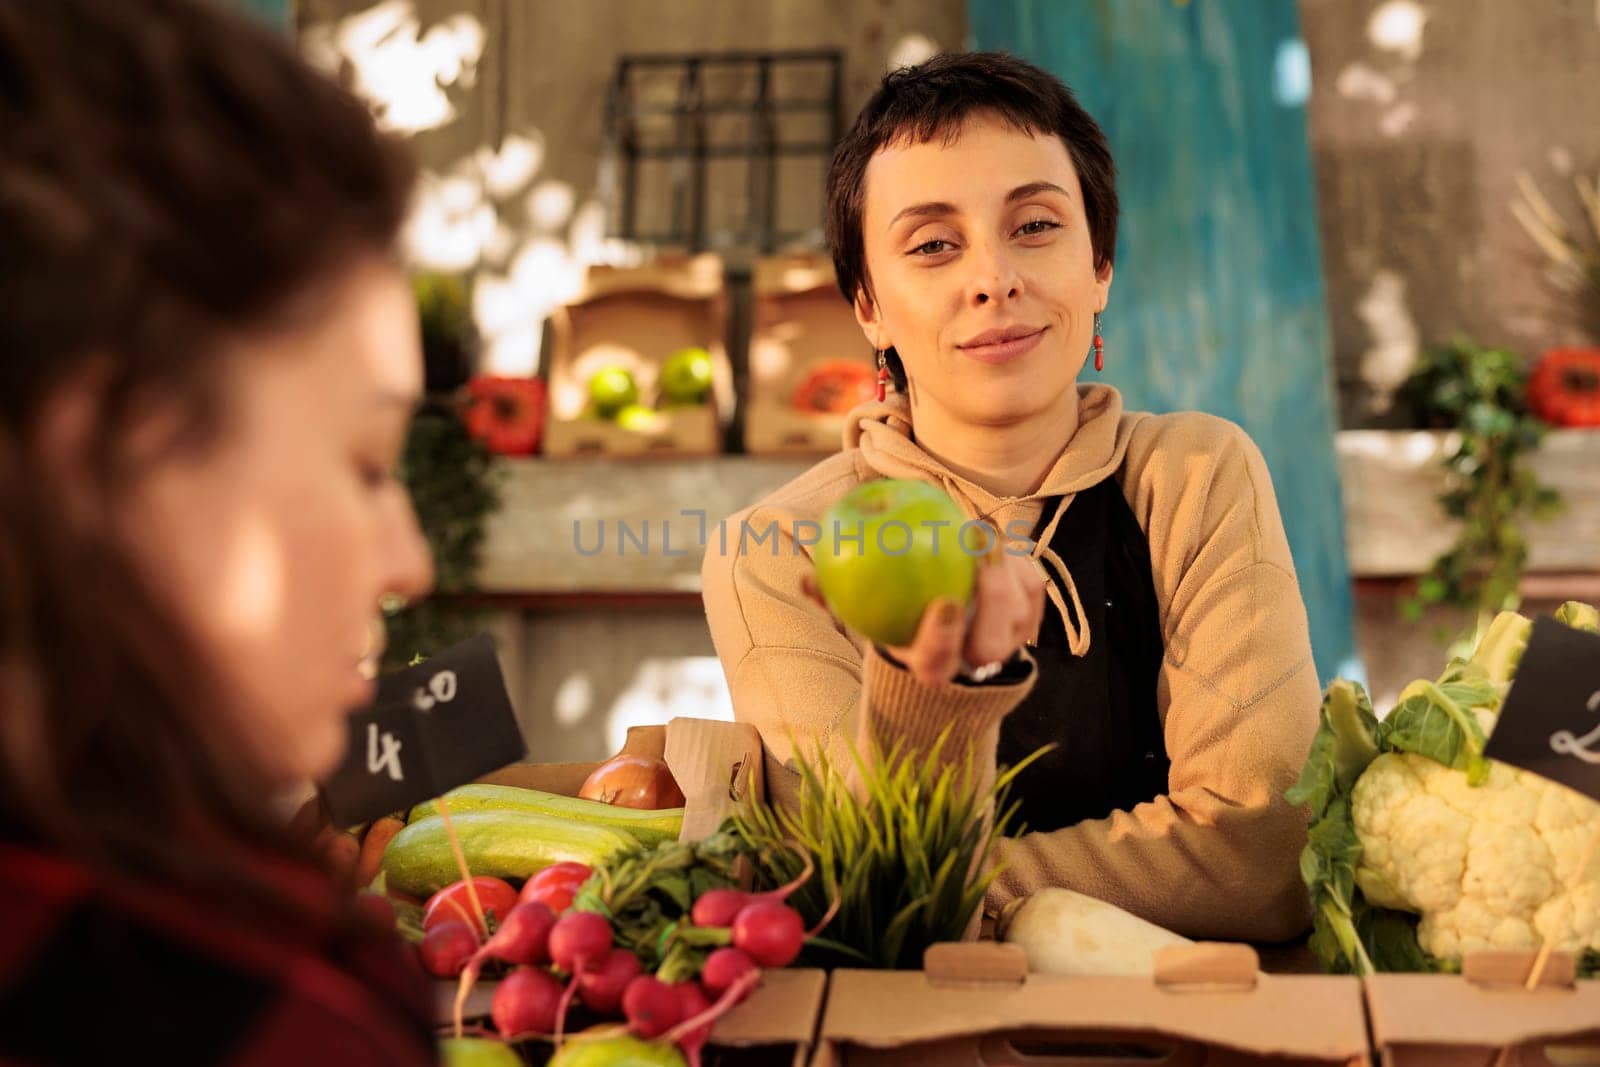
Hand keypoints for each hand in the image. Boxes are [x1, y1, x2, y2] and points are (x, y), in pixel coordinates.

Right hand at [804, 543, 1045, 688]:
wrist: (941, 628)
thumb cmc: (890, 613)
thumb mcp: (860, 608)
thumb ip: (833, 598)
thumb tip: (805, 579)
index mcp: (932, 667)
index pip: (939, 663)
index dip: (944, 640)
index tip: (943, 603)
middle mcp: (974, 661)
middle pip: (992, 643)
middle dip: (993, 600)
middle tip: (979, 551)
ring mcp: (1008, 641)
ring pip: (1018, 613)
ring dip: (1006, 574)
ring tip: (984, 533)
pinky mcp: (1028, 616)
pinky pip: (1033, 589)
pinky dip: (1018, 563)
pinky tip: (997, 534)